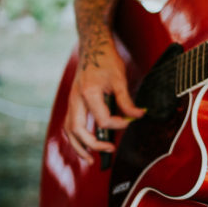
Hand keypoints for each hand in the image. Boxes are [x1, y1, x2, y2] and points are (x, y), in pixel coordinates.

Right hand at [63, 40, 145, 163]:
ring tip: (90, 159)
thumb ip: (127, 101)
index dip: (117, 125)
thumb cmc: (106, 61)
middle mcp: (76, 99)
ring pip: (69, 129)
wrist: (93, 47)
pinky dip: (76, 137)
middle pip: (77, 130)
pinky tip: (86, 144)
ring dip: (78, 146)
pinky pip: (70, 124)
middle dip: (91, 145)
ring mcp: (71, 101)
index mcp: (88, 93)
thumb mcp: (120, 79)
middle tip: (109, 151)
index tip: (129, 121)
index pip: (102, 119)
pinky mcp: (73, 102)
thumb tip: (138, 116)